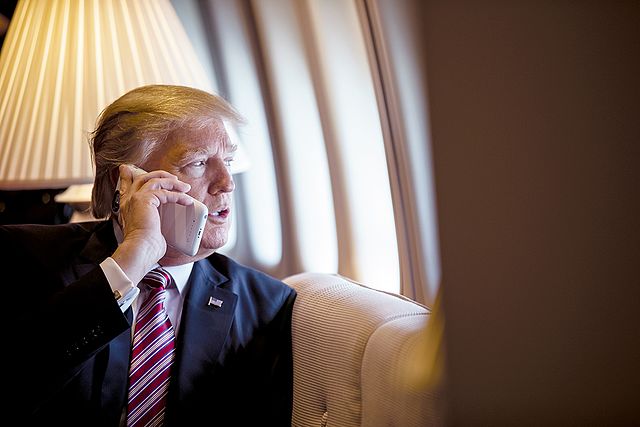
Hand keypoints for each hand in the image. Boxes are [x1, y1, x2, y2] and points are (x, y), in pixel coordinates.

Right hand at [110, 164, 193, 283]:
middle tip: (173, 178)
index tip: (134, 170)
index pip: (127, 185)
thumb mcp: (149, 230)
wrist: (139, 250)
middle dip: (159, 175)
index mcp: (127, 206)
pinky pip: (164, 192)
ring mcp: (136, 198)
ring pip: (155, 181)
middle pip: (143, 177)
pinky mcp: (145, 200)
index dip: (129, 176)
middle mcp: (129, 200)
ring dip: (172, 183)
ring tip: (185, 188)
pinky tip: (186, 200)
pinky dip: (178, 195)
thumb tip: (167, 226)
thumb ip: (154, 221)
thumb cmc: (145, 246)